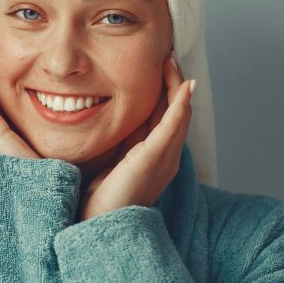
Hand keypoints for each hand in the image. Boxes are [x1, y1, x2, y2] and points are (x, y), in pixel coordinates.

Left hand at [78, 53, 193, 219]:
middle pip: (175, 113)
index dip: (164, 92)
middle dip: (174, 83)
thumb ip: (118, 145)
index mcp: (153, 157)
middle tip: (168, 56)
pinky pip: (172, 127)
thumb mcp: (110, 163)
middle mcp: (164, 158)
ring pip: (178, 115)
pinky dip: (180, 105)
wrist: (99, 226)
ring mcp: (163, 159)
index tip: (158, 69)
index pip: (163, 118)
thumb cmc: (100, 200)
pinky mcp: (154, 160)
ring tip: (173, 62)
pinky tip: (184, 86)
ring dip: (178, 86)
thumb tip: (108, 123)